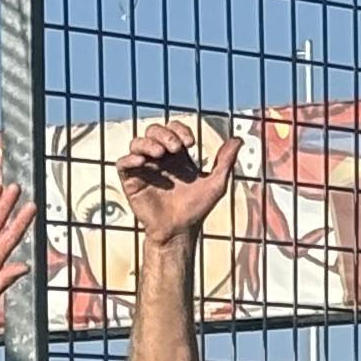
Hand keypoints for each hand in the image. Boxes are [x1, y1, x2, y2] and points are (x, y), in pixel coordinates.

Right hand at [116, 118, 241, 243]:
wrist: (180, 231)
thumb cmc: (196, 210)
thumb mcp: (216, 184)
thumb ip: (225, 162)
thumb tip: (238, 140)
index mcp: (177, 156)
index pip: (173, 130)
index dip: (180, 130)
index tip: (190, 144)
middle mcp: (159, 159)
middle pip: (154, 131)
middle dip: (164, 134)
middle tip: (176, 148)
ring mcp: (144, 169)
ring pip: (137, 143)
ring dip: (147, 143)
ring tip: (159, 154)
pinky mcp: (131, 182)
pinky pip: (123, 163)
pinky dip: (129, 158)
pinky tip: (142, 162)